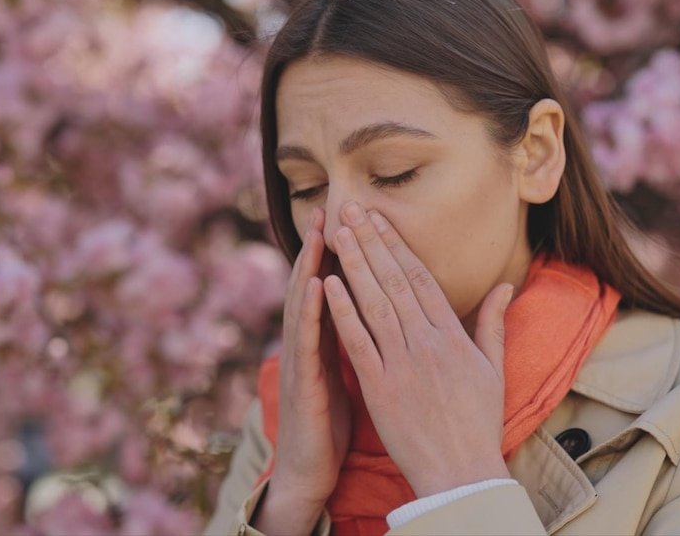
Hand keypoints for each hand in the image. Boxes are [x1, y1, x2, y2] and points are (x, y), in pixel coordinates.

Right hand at [268, 207, 351, 504]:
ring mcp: (302, 362)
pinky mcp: (302, 384)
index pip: (337, 290)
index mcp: (327, 343)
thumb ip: (359, 344)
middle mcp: (310, 345)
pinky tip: (318, 285)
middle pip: (316, 286)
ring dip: (311, 266)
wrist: (311, 472)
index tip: (359, 221)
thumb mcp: (349, 378)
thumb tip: (378, 319)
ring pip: (305, 305)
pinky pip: (307, 343)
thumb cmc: (332, 425)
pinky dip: (311, 312)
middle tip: (333, 208)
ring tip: (321, 231)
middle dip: (323, 248)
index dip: (346, 257)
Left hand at [323, 202, 512, 497]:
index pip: (421, 278)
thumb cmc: (478, 421)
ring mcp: (402, 364)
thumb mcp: (493, 368)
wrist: (461, 471)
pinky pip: (358, 343)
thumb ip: (492, 323)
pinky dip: (343, 312)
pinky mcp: (380, 388)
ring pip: (375, 304)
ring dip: (354, 265)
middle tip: (350, 209)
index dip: (398, 244)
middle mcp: (427, 343)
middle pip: (395, 281)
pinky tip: (328, 284)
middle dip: (371, 242)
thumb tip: (504, 284)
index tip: (379, 217)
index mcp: (452, 336)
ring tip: (338, 233)